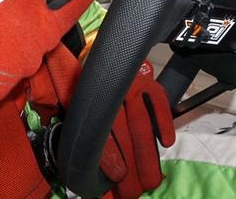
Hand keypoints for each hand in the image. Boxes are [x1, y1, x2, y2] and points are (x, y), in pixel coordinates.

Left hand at [26, 50, 173, 197]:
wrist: (87, 50)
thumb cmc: (78, 85)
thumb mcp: (69, 105)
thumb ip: (79, 130)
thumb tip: (83, 168)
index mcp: (85, 100)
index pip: (99, 132)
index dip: (108, 157)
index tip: (116, 178)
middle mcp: (108, 91)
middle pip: (122, 134)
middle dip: (130, 168)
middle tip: (134, 192)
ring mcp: (129, 83)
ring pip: (141, 124)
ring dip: (147, 155)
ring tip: (151, 180)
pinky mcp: (145, 79)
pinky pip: (157, 101)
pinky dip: (163, 121)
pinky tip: (166, 143)